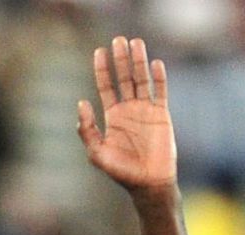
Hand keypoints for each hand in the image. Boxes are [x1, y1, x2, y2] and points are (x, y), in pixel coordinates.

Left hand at [78, 36, 176, 196]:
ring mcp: (146, 110)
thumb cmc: (122, 172)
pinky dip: (159, 78)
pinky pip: (161, 92)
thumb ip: (87, 130)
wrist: (149, 184)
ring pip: (142, 80)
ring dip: (139, 61)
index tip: (99, 51)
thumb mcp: (97, 153)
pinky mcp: (162, 115)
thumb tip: (81, 102)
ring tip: (136, 42)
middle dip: (121, 59)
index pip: (106, 86)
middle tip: (118, 40)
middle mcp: (129, 110)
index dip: (102, 69)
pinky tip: (155, 64)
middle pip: (124, 78)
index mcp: (112, 116)